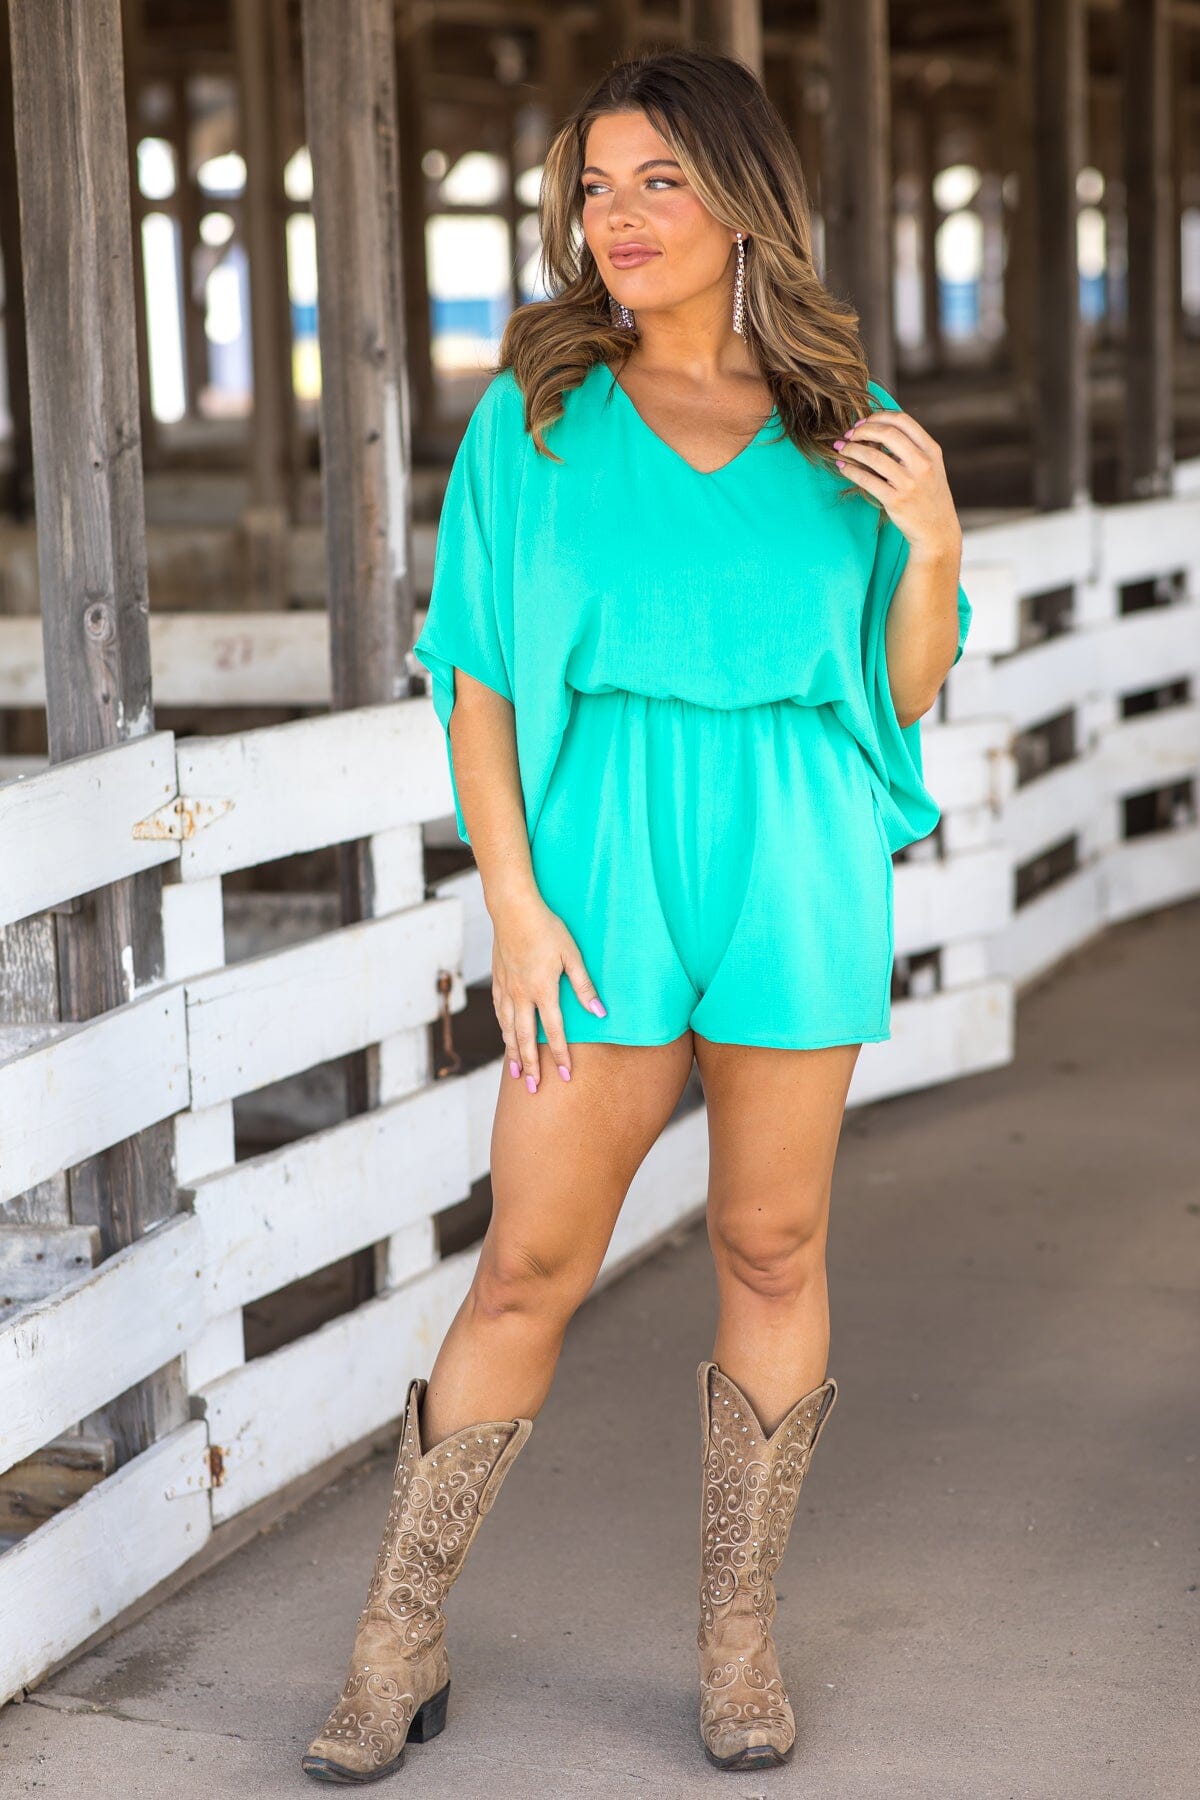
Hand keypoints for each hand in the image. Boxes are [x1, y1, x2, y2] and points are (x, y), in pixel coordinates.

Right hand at [490, 890, 606, 1092]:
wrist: (512, 909)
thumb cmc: (547, 928)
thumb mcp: (572, 955)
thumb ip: (584, 986)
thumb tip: (599, 1013)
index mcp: (542, 990)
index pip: (554, 1032)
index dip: (560, 1056)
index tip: (565, 1076)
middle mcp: (521, 995)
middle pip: (525, 1039)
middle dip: (531, 1066)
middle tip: (534, 1089)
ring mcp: (506, 989)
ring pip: (508, 1029)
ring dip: (513, 1054)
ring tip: (517, 1074)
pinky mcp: (497, 980)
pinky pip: (499, 1013)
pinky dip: (503, 1030)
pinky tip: (505, 1037)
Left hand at [833, 407, 961, 560]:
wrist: (936, 530)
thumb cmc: (929, 495)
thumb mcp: (931, 466)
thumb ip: (912, 448)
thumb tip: (877, 429)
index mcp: (931, 450)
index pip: (902, 420)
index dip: (878, 416)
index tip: (863, 422)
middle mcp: (922, 464)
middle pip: (887, 433)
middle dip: (862, 430)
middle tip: (849, 434)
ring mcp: (909, 483)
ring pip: (873, 456)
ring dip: (851, 449)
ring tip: (840, 447)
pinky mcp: (895, 501)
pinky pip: (866, 480)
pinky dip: (850, 470)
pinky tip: (842, 466)